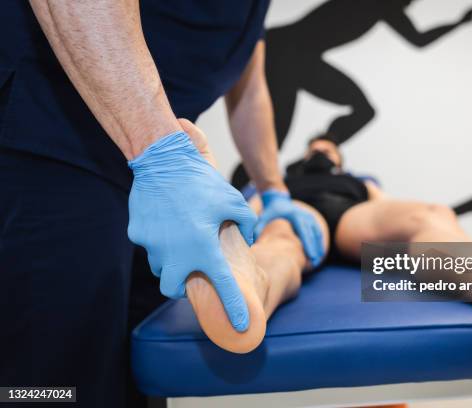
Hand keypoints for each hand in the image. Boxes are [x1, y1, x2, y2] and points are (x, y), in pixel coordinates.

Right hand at [128, 130, 256, 330]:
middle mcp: (175, 253)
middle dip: (181, 288)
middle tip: (191, 274)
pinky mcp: (137, 233)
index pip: (222, 286)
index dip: (234, 307)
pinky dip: (159, 241)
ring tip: (180, 242)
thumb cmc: (202, 181)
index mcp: (203, 247)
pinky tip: (166, 223)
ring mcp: (152, 244)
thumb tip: (249, 238)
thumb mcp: (234, 201)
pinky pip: (148, 245)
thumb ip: (247, 223)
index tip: (241, 325)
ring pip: (160, 267)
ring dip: (170, 262)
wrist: (163, 160)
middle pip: (173, 289)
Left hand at [255, 189, 324, 266]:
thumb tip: (252, 242)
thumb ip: (259, 229)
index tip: (310, 256)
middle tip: (315, 262)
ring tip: (316, 260)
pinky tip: (317, 253)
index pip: (304, 231)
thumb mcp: (264, 218)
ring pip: (316, 234)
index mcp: (294, 215)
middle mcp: (304, 215)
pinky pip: (317, 232)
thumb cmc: (270, 212)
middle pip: (312, 234)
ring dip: (317, 247)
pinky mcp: (311, 219)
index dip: (308, 244)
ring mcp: (309, 216)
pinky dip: (317, 242)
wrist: (277, 199)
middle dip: (314, 248)